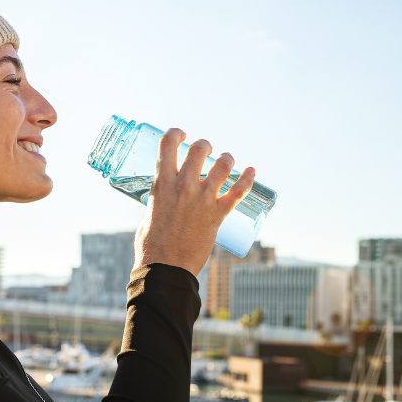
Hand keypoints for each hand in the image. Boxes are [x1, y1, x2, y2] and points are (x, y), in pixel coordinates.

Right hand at [133, 128, 255, 276]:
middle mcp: (183, 186)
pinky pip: (238, 192)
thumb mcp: (149, 212)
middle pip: (199, 149)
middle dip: (204, 145)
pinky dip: (247, 179)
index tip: (181, 136)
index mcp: (162, 183)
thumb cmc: (151, 246)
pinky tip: (252, 171)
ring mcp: (203, 199)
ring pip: (223, 165)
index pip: (168, 143)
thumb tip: (164, 197)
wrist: (165, 268)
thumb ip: (159, 199)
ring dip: (227, 159)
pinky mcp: (217, 215)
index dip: (176, 133)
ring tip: (226, 161)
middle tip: (206, 150)